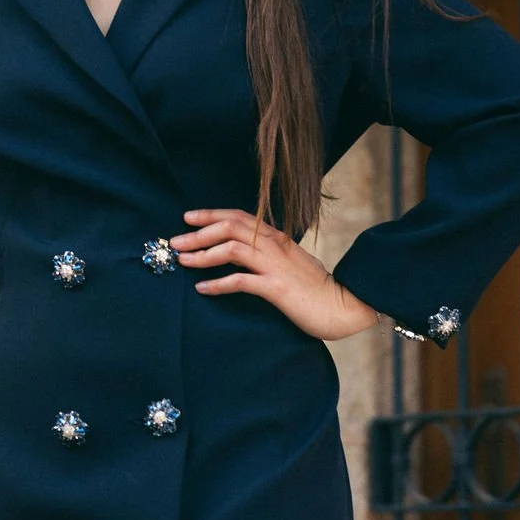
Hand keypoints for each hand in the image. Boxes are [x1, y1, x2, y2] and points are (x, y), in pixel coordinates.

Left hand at [170, 208, 378, 341]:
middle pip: (229, 227)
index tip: (188, 217)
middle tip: (175, 241)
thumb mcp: (290, 261)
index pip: (238, 216)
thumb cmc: (314, 286)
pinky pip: (240, 281)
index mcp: (276, 237)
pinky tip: (202, 289)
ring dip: (203, 254)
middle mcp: (273, 245)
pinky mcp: (276, 288)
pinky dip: (217, 284)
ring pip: (231, 249)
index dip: (211, 214)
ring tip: (183, 261)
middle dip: (198, 233)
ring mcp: (275, 265)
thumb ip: (269, 251)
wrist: (344, 305)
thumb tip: (242, 249)